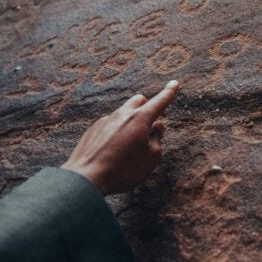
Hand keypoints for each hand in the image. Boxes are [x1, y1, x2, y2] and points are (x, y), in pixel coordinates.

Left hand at [61, 80, 178, 194]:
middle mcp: (122, 114)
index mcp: (140, 119)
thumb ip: (158, 139)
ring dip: (131, 121)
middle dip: (147, 107)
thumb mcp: (151, 158)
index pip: (159, 101)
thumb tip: (157, 127)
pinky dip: (117, 131)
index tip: (174, 83)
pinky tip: (113, 150)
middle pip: (139, 100)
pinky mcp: (93, 129)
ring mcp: (106, 120)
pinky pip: (110, 123)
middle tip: (150, 126)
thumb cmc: (123, 170)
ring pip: (123, 112)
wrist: (87, 178)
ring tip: (129, 145)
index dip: (169, 92)